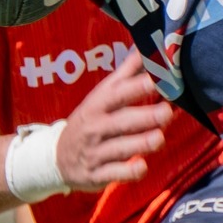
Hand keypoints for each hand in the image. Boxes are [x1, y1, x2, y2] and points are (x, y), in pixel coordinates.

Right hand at [55, 54, 173, 189]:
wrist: (56, 157)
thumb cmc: (90, 121)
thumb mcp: (101, 95)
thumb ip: (126, 74)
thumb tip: (146, 47)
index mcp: (98, 105)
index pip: (118, 94)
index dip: (137, 87)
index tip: (157, 80)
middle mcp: (96, 128)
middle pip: (121, 121)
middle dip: (144, 117)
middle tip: (166, 112)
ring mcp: (95, 152)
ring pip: (120, 148)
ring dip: (140, 144)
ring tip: (159, 139)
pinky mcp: (97, 175)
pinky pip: (114, 174)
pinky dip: (128, 172)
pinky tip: (141, 167)